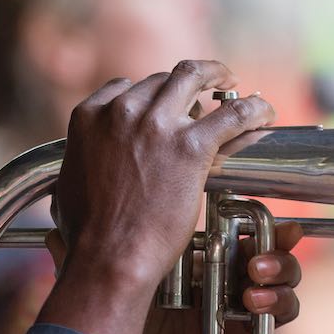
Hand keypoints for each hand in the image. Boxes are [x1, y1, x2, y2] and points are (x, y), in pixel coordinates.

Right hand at [36, 60, 274, 333]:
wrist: (109, 258)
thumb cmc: (87, 235)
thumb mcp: (69, 184)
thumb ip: (82, 163)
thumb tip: (81, 170)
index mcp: (89, 117)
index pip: (126, 86)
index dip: (150, 94)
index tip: (165, 103)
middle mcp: (122, 111)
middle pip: (163, 79)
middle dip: (186, 84)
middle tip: (206, 91)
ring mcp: (157, 125)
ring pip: (195, 76)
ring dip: (217, 75)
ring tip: (231, 83)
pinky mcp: (192, 146)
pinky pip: (234, 113)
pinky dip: (253, 107)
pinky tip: (265, 111)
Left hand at [43, 222, 301, 333]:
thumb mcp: (95, 296)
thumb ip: (80, 264)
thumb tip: (54, 233)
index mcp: (198, 267)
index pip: (244, 239)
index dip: (266, 230)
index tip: (277, 226)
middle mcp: (222, 294)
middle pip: (273, 268)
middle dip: (277, 261)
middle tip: (254, 267)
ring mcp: (234, 331)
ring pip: (283, 306)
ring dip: (281, 298)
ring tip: (253, 300)